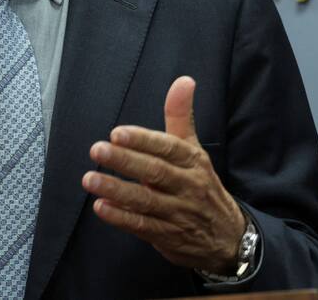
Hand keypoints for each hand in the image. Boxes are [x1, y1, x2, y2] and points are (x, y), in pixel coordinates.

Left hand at [83, 75, 245, 274]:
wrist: (227, 236)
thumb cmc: (201, 184)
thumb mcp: (193, 149)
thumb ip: (180, 116)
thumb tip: (183, 80)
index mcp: (192, 161)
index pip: (168, 148)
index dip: (143, 140)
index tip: (118, 132)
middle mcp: (187, 186)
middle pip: (155, 172)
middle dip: (125, 161)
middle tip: (98, 149)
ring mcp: (178, 213)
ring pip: (146, 201)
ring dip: (116, 190)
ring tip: (90, 179)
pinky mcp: (167, 236)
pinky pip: (143, 226)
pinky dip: (121, 218)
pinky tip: (101, 207)